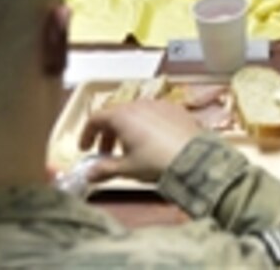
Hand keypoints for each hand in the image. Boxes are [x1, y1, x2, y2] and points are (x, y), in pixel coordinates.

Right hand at [78, 99, 202, 182]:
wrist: (194, 157)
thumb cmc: (155, 161)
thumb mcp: (126, 168)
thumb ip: (104, 170)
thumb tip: (87, 175)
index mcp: (122, 115)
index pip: (96, 118)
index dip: (87, 134)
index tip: (85, 149)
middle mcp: (139, 104)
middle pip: (115, 114)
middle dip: (107, 134)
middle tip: (106, 154)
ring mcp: (159, 104)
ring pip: (135, 113)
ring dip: (127, 129)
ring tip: (130, 149)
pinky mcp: (176, 109)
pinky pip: (154, 114)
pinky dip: (146, 126)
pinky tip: (153, 143)